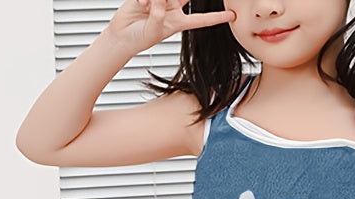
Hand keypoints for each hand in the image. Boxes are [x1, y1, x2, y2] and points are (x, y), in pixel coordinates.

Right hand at [106, 0, 235, 54]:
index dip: (216, 18)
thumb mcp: (156, 30)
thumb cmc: (140, 38)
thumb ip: (160, 13)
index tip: (232, 16)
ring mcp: (160, 0)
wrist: (122, 35)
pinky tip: (140, 4)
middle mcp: (172, 9)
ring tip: (147, 7)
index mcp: (179, 22)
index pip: (201, 19)